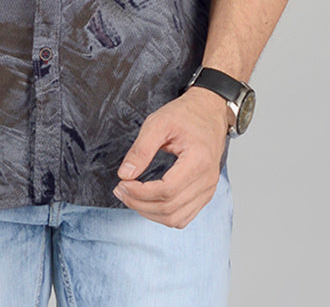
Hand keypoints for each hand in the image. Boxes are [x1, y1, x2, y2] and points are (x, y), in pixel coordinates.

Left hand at [113, 87, 228, 228]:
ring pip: (176, 219)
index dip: (140, 193)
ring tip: (131, 197)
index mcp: (198, 160)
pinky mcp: (206, 193)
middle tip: (120, 190)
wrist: (209, 111)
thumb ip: (141, 149)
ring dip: (150, 213)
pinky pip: (184, 217)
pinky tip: (148, 202)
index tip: (122, 183)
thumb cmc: (185, 115)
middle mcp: (207, 179)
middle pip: (170, 208)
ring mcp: (209, 189)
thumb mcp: (158, 122)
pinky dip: (163, 215)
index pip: (167, 190)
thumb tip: (125, 174)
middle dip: (139, 204)